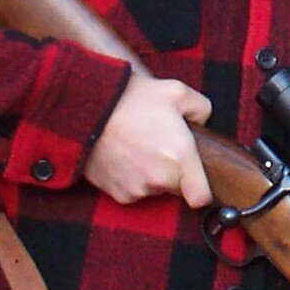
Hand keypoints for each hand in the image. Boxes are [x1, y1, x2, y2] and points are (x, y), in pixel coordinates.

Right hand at [82, 72, 212, 206]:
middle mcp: (160, 180)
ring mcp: (137, 189)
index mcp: (180, 157)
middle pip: (177, 188)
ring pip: (154, 189)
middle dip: (175, 172)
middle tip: (161, 145)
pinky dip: (132, 177)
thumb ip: (201, 109)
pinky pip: (133, 190)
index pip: (201, 197)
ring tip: (139, 146)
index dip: (202, 187)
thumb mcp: (177, 91)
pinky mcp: (118, 193)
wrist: (87, 109)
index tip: (197, 176)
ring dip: (152, 174)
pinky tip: (125, 155)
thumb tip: (202, 124)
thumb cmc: (133, 99)